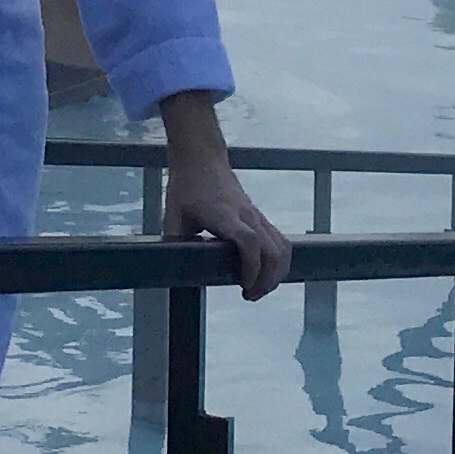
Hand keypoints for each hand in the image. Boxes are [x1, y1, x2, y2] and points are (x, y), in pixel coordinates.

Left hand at [153, 93, 288, 297]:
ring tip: (258, 288)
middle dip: (266, 279)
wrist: (202, 158)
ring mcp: (256, 215)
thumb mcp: (173, 215)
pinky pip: (280, 240)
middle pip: (272, 250)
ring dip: (276, 273)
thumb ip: (176, 242)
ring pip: (281, 247)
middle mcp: (246, 215)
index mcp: (224, 215)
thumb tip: (172, 270)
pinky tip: (267, 274)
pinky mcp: (259, 216)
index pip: (249, 242)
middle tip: (248, 295)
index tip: (243, 286)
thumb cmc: (187, 186)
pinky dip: (280, 260)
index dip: (251, 268)